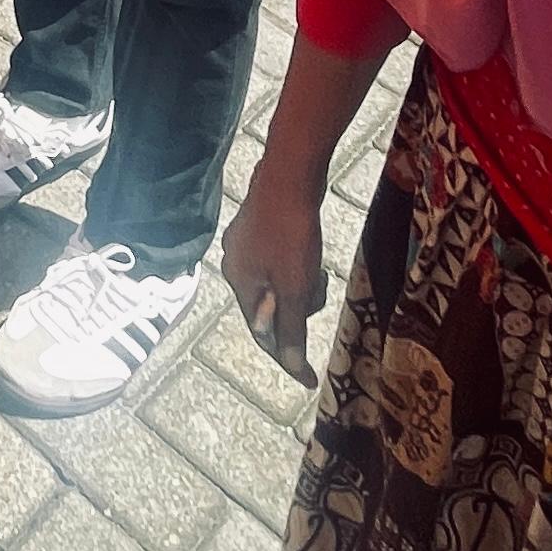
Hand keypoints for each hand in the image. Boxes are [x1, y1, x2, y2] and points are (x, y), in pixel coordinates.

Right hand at [221, 152, 328, 385]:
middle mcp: (234, 262)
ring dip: (299, 284)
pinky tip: (309, 251)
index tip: (309, 378)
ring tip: (316, 267)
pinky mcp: (258, 223)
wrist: (290, 172)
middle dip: (296, 306)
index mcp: (237, 281)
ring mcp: (244, 240)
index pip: (262, 332)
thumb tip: (290, 365)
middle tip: (317, 289)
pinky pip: (277, 260)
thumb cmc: (291, 233)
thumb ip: (291, 327)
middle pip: (270, 306)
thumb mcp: (295, 287)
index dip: (287, 356)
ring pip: (276, 282)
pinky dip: (295, 265)